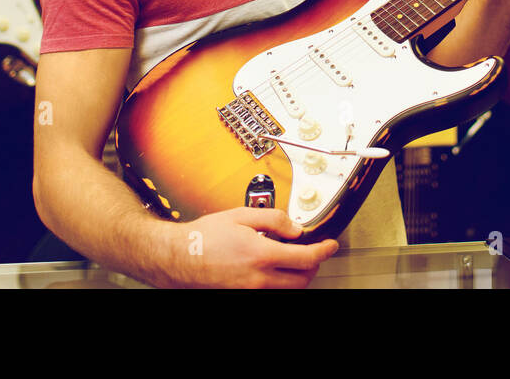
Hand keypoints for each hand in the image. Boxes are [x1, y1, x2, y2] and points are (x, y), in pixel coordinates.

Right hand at [164, 207, 338, 287]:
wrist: (179, 257)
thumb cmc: (203, 237)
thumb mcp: (240, 215)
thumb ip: (273, 219)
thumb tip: (295, 227)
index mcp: (261, 254)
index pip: (306, 257)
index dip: (324, 251)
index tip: (330, 245)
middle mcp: (258, 278)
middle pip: (302, 280)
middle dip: (313, 266)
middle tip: (313, 252)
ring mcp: (251, 290)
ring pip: (289, 290)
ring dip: (298, 277)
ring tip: (294, 261)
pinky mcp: (243, 295)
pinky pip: (272, 293)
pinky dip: (280, 283)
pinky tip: (274, 270)